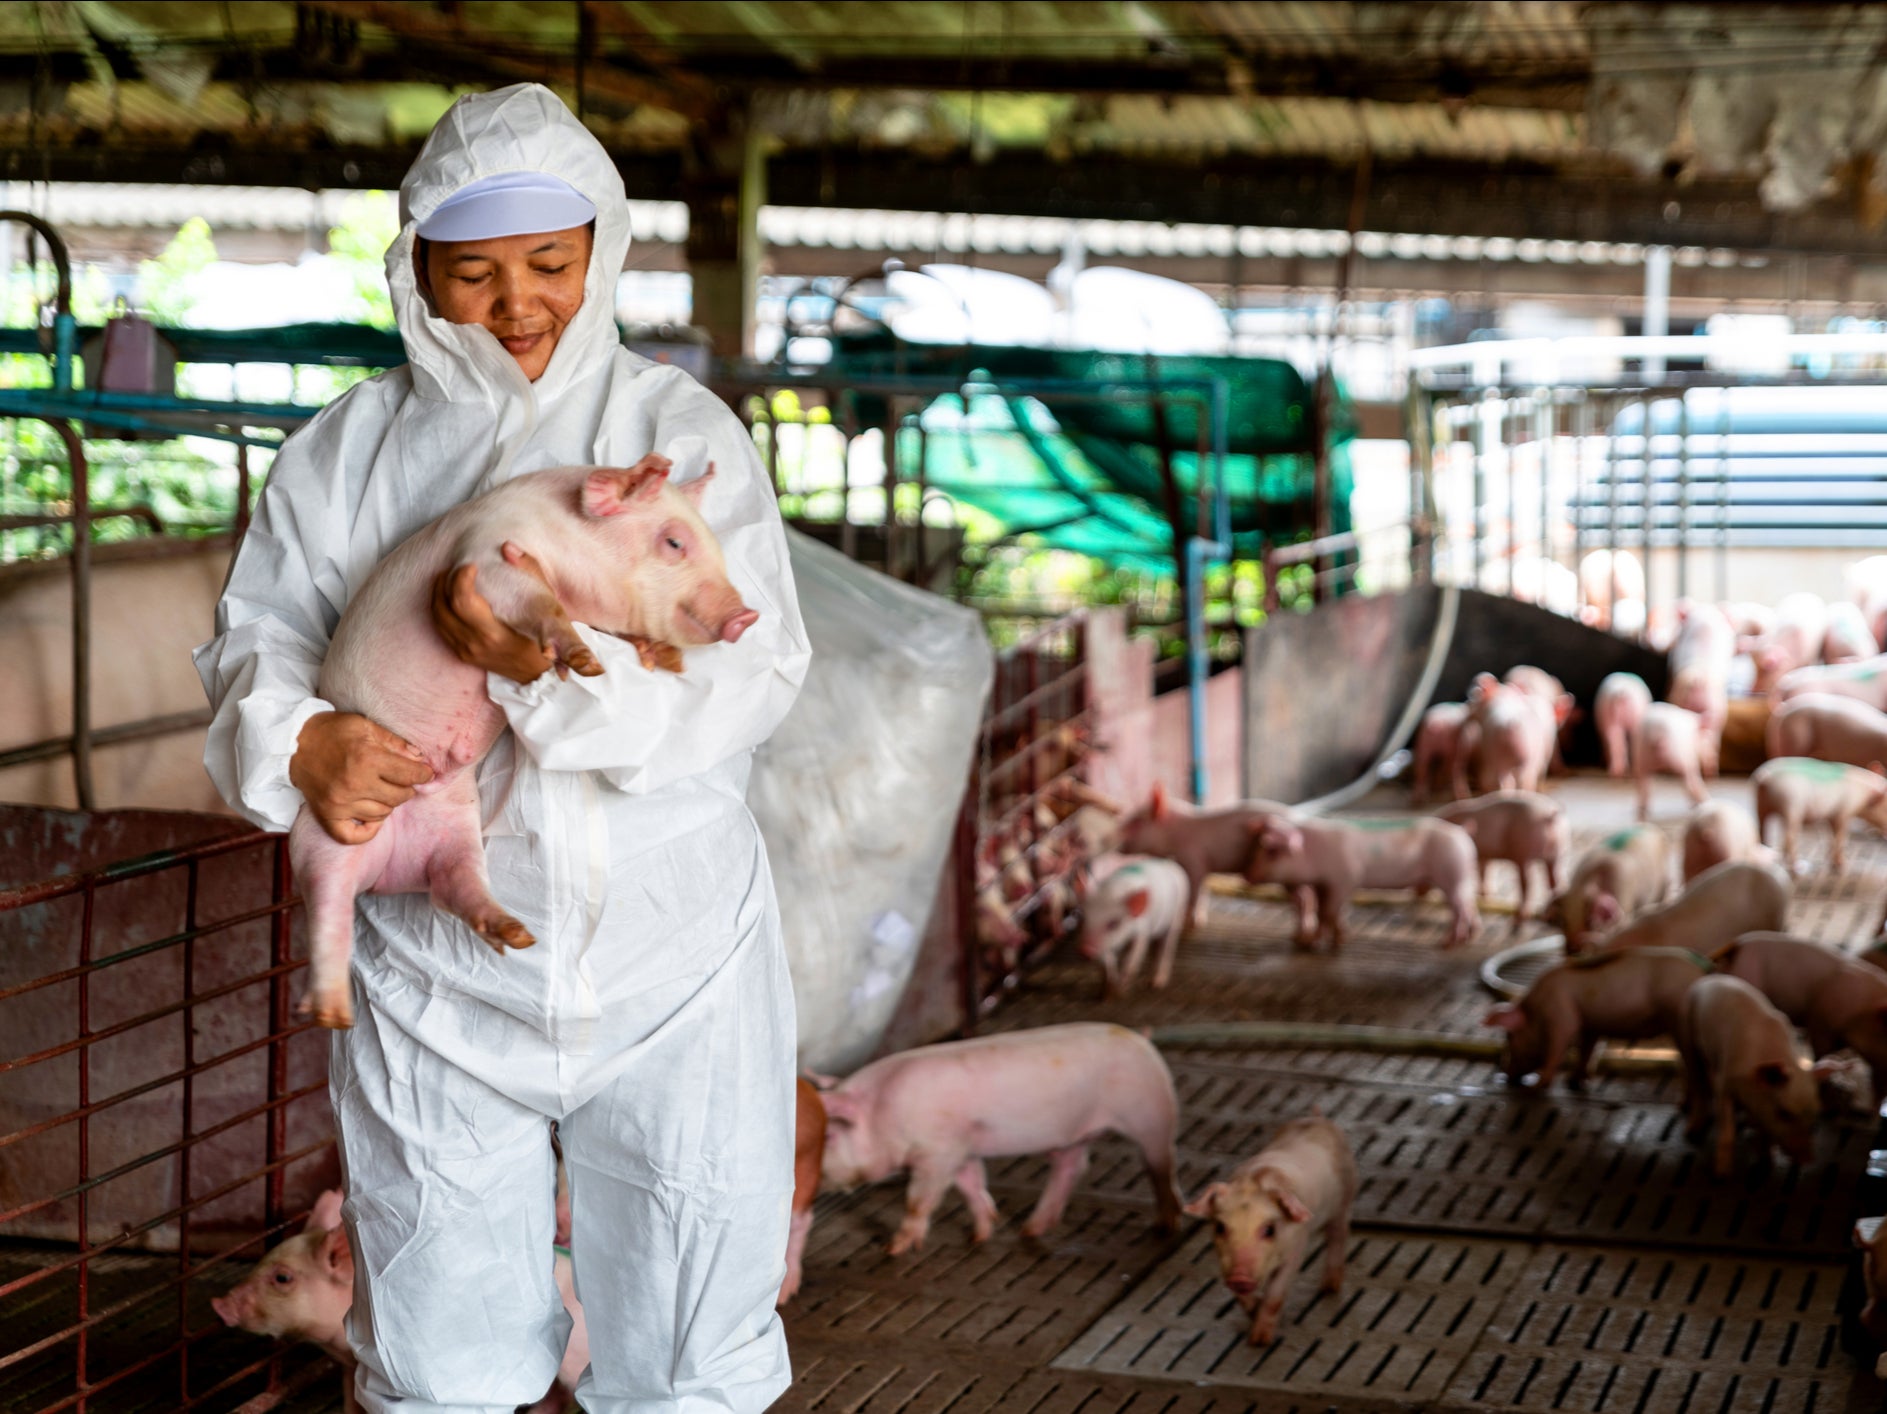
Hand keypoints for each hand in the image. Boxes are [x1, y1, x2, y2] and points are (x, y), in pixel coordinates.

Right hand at [289, 712, 433, 844]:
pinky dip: (368, 831)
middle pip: (399, 797)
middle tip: (401, 780)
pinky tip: (372, 817)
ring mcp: (339, 803)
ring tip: (382, 790)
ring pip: (382, 814)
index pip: (410, 775)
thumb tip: (420, 759)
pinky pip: (352, 836)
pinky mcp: (326, 815)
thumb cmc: (333, 732)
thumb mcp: (366, 726)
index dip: (423, 774)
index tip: (424, 773)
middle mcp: (354, 784)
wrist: (294, 743)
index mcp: (367, 759)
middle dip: (407, 788)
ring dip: (388, 803)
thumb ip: (395, 743)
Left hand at [430, 560, 555, 683]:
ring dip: (438, 593)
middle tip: (456, 567)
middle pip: (444, 606)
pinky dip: (440, 608)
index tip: (471, 566)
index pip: (463, 601)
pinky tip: (447, 597)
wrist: (539, 677)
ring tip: (447, 577)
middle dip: (445, 581)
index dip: (461, 579)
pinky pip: (441, 627)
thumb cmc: (546, 639)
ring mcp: (466, 651)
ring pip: (437, 617)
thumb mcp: (547, 605)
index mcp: (494, 634)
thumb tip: (507, 547)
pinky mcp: (462, 654)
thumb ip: (530, 572)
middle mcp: (475, 644)